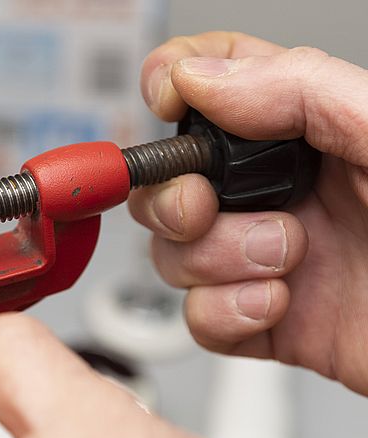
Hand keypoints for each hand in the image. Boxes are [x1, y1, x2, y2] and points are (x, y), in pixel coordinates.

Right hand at [129, 32, 367, 393]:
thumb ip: (304, 91)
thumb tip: (203, 75)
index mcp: (309, 134)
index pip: (219, 81)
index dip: (176, 79)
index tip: (170, 99)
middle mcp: (280, 192)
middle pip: (172, 180)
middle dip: (175, 199)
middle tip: (206, 208)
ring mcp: (266, 258)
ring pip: (176, 253)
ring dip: (215, 261)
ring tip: (283, 262)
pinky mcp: (265, 320)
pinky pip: (198, 318)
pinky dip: (224, 315)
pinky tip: (273, 306)